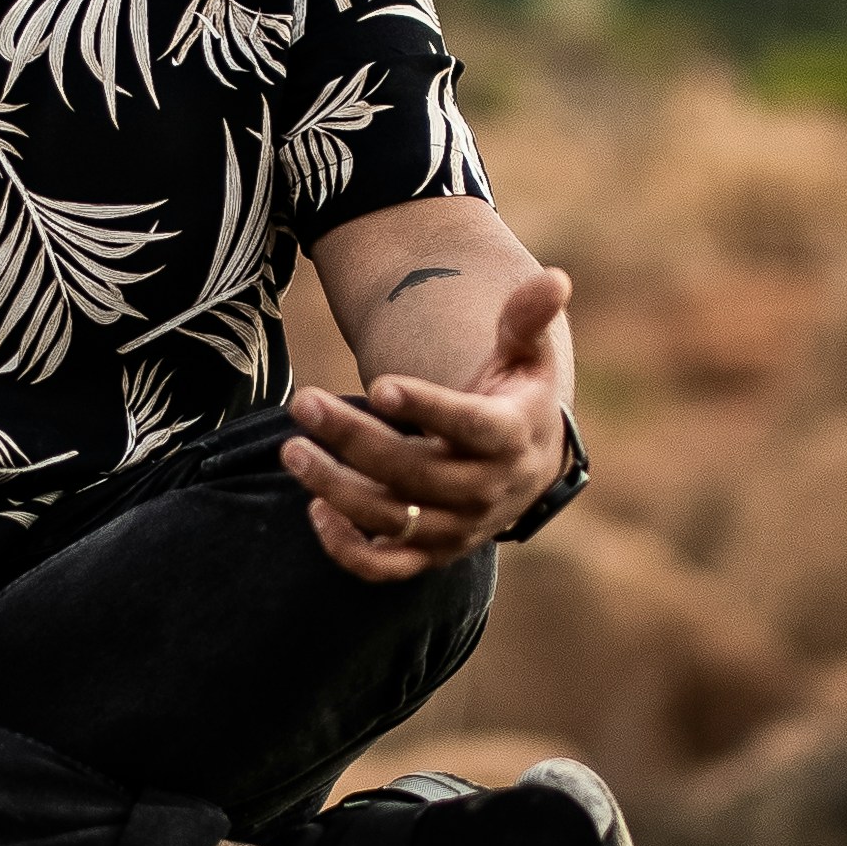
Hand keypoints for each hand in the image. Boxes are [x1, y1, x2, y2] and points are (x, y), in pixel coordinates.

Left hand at [283, 266, 570, 580]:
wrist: (528, 472)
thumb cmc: (516, 400)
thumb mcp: (527, 357)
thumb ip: (527, 319)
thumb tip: (555, 278)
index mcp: (510, 436)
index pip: (470, 427)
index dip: (427, 408)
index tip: (379, 384)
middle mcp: (486, 490)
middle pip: (415, 473)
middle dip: (354, 439)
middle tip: (303, 402)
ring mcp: (457, 528)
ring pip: (393, 519)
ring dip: (336, 488)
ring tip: (292, 450)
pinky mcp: (431, 555)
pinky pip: (386, 567)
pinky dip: (347, 549)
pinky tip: (315, 508)